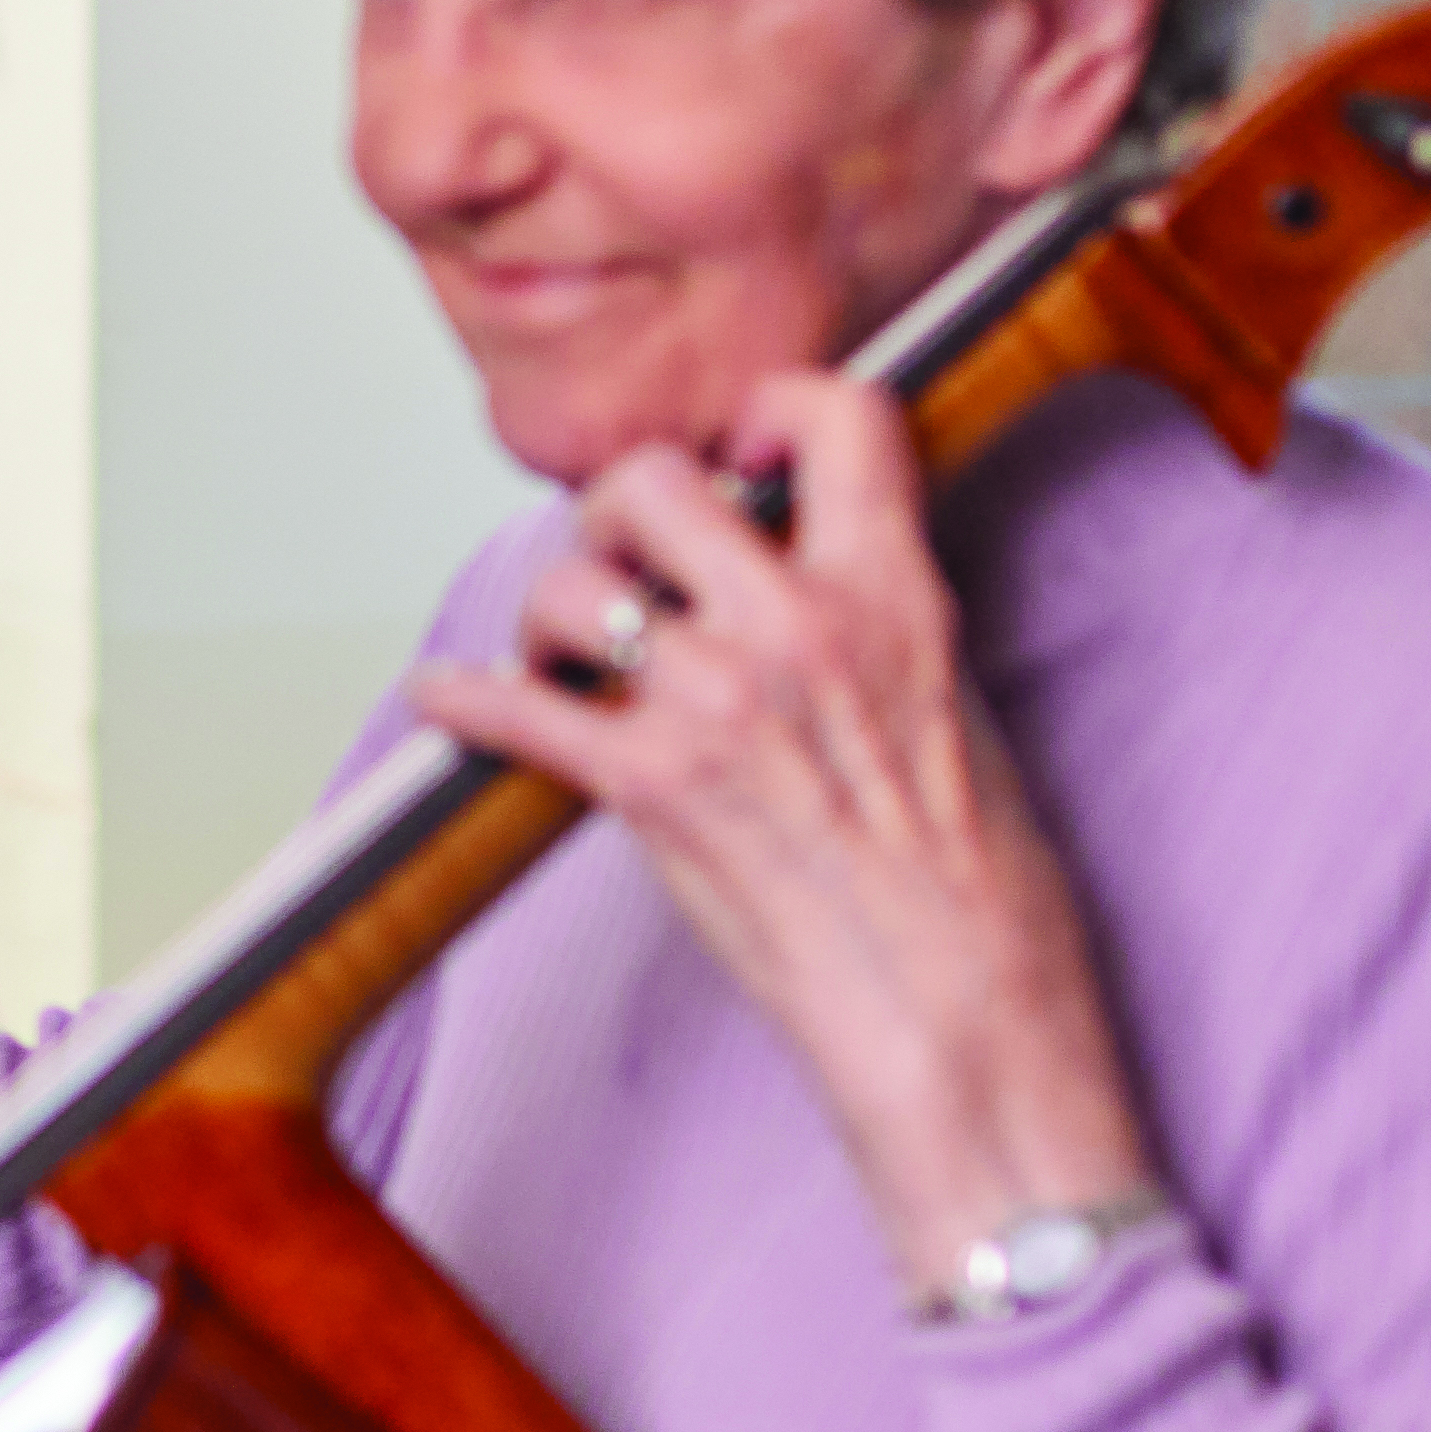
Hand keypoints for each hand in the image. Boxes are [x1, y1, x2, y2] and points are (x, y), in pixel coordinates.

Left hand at [394, 368, 1164, 1287]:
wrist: (966, 1022)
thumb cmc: (978, 894)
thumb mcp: (959, 711)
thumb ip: (875, 624)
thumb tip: (798, 582)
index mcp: (897, 596)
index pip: (837, 416)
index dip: (769, 409)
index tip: (738, 452)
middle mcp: (800, 627)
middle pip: (653, 481)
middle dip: (615, 511)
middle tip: (622, 560)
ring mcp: (719, 702)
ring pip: (570, 586)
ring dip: (548, 618)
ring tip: (564, 659)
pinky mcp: (652, 788)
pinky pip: (511, 710)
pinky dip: (464, 701)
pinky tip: (452, 701)